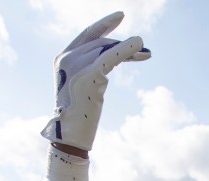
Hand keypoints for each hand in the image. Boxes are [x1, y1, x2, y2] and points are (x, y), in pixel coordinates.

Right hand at [41, 11, 150, 150]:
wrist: (70, 136)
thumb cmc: (80, 117)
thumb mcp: (84, 87)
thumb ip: (92, 70)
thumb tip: (113, 60)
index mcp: (62, 58)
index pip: (87, 35)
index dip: (105, 25)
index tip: (121, 17)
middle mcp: (67, 58)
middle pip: (101, 43)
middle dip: (124, 45)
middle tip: (144, 49)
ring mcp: (76, 65)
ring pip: (108, 49)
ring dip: (129, 49)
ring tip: (146, 52)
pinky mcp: (89, 75)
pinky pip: (111, 57)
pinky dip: (126, 50)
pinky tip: (140, 46)